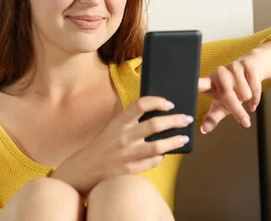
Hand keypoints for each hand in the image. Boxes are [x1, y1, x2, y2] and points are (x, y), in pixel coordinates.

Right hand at [51, 96, 192, 194]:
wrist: (84, 168)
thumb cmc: (104, 144)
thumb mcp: (114, 126)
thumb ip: (131, 119)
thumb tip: (158, 112)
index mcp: (119, 121)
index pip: (140, 105)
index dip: (157, 101)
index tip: (169, 103)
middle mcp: (124, 136)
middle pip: (154, 125)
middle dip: (174, 120)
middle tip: (186, 118)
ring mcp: (127, 154)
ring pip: (157, 146)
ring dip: (174, 141)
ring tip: (184, 138)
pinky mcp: (130, 169)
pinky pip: (152, 162)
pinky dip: (160, 157)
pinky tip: (164, 154)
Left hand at [198, 39, 270, 133]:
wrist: (253, 70)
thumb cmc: (234, 90)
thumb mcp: (222, 105)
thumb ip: (213, 117)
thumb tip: (204, 130)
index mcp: (210, 83)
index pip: (198, 84)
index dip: (192, 86)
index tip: (183, 88)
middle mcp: (219, 73)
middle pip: (228, 96)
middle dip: (238, 110)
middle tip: (245, 122)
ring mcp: (233, 67)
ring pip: (245, 93)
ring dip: (247, 98)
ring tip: (244, 94)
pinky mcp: (247, 64)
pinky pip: (255, 88)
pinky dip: (256, 98)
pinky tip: (253, 99)